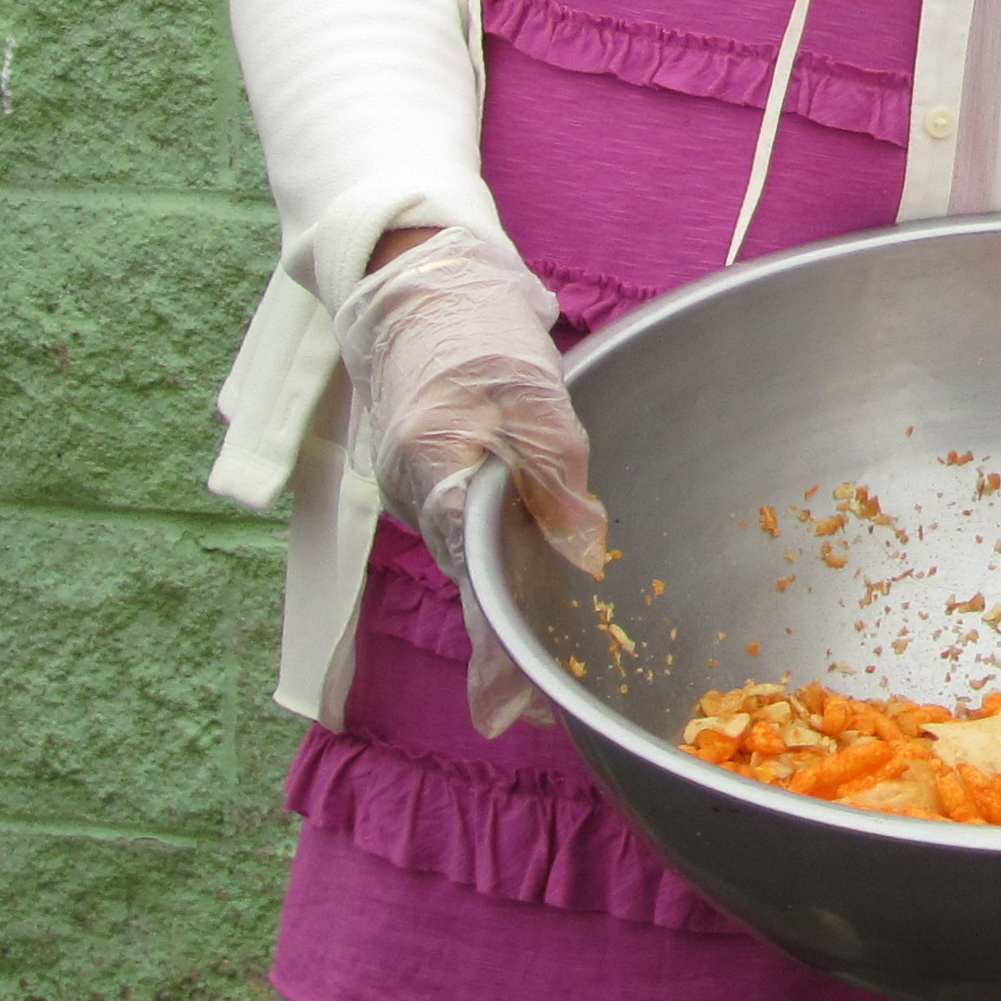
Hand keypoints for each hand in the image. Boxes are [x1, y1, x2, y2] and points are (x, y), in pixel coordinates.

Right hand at [335, 225, 605, 733]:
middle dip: (511, 643)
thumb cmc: (474, 328)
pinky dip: (503, 564)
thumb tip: (584, 555)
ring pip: (475, 564)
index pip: (476, 581)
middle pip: (474, 585)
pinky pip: (470, 537)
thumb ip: (555, 474)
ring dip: (510, 604)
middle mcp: (418, 498)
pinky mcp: (433, 481)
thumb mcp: (531, 392)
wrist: (416, 285)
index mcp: (437, 476)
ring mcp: (419, 493)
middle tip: (551, 703)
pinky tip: (539, 580)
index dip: (498, 652)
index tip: (509, 716)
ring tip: (555, 659)